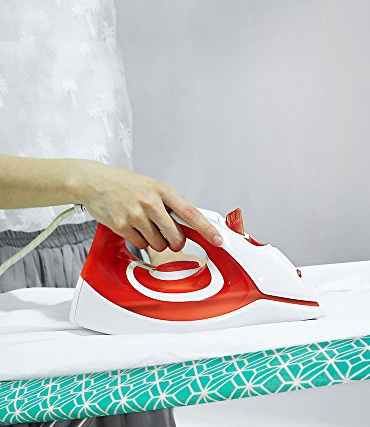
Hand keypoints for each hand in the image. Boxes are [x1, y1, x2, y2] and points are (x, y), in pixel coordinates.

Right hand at [70, 160, 222, 251]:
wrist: (94, 182)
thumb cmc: (125, 184)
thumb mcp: (153, 186)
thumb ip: (171, 203)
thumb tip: (192, 222)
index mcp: (163, 190)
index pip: (191, 212)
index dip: (207, 229)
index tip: (218, 239)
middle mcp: (150, 202)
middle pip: (176, 236)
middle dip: (176, 242)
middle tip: (170, 236)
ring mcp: (135, 215)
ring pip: (159, 244)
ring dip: (156, 241)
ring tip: (146, 226)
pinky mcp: (121, 226)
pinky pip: (141, 244)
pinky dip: (140, 241)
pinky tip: (133, 227)